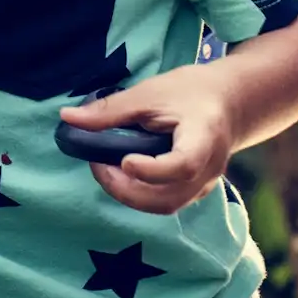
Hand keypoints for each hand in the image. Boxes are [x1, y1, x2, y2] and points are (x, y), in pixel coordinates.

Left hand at [59, 66, 233, 214]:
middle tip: (98, 165)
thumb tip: (67, 118)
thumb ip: (110, 109)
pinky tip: (122, 175)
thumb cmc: (191, 91)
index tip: (124, 161)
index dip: (152, 171)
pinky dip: (140, 195)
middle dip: (127, 190)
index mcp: (203, 137)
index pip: (182, 165)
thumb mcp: (150, 92)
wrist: (229, 102)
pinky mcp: (195, 190)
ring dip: (130, 195)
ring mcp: (204, 184)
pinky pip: (167, 202)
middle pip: (169, 197)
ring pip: (166, 206)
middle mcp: (209, 169)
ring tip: (105, 170)